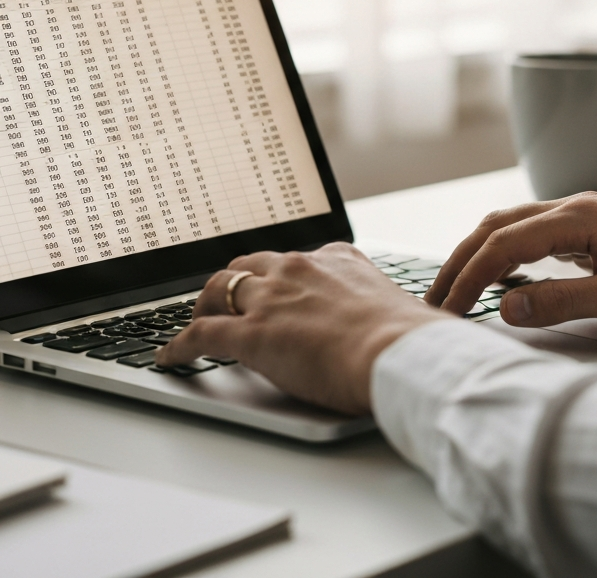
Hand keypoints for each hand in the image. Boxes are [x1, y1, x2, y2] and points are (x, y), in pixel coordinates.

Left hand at [155, 243, 441, 414]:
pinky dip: (180, 345)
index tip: (276, 286)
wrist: (398, 353)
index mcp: (337, 259)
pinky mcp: (251, 333)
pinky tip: (170, 356)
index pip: (296, 259)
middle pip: (250, 265)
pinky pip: (201, 333)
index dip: (279, 275)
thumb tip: (397, 328)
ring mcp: (272, 298)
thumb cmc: (408, 339)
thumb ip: (379, 310)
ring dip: (205, 304)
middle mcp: (299, 268)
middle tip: (226, 299)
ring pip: (220, 288)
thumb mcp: (396, 308)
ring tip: (197, 320)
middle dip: (234, 281)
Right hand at [425, 192, 596, 330]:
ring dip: (482, 254)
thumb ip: (561, 301)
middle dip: (462, 260)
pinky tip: (505, 275)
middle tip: (434, 299)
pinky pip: (538, 234)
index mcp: (580, 217)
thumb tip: (504, 306)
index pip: (503, 244)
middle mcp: (578, 206)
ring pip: (515, 225)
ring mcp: (588, 214)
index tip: (444, 312)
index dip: (468, 278)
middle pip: (499, 226)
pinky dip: (508, 252)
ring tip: (457, 286)